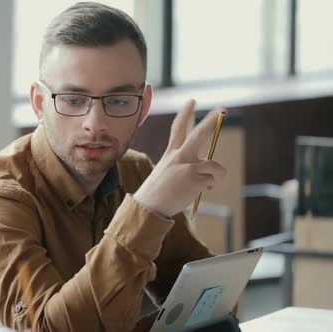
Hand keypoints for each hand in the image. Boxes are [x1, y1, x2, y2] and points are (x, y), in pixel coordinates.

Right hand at [133, 100, 226, 217]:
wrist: (149, 207)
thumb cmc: (157, 193)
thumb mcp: (166, 173)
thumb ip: (184, 166)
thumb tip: (206, 169)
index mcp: (170, 154)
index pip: (178, 128)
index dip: (185, 113)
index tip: (192, 101)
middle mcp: (179, 157)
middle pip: (198, 134)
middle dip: (211, 121)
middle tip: (222, 109)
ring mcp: (188, 167)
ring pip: (215, 165)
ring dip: (218, 175)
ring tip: (210, 184)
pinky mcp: (195, 180)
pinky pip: (213, 180)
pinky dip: (211, 186)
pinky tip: (202, 191)